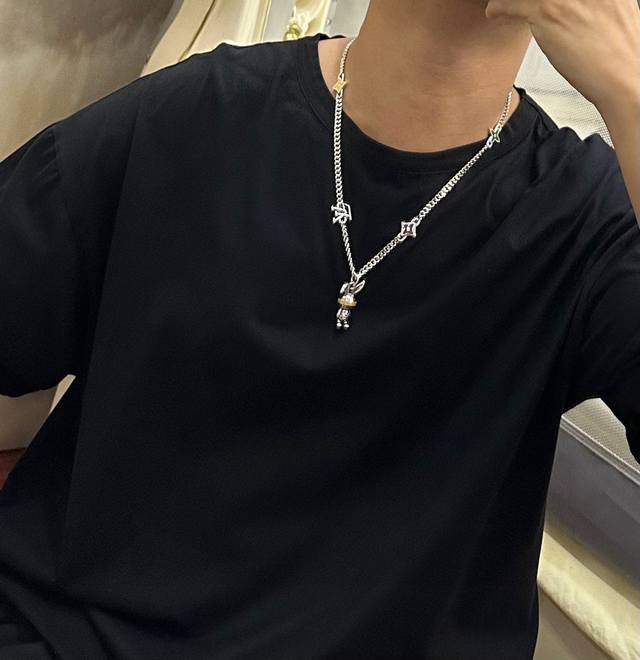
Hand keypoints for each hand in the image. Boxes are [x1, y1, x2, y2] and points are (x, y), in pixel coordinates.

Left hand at [485, 0, 639, 113]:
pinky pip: (511, 2)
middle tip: (521, 4)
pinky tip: (495, 11)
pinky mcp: (549, 11)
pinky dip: (498, 7)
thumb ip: (588, 0)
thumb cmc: (616, 49)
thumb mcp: (610, 6)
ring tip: (502, 4)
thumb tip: (568, 4)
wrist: (624, 76)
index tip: (534, 1)